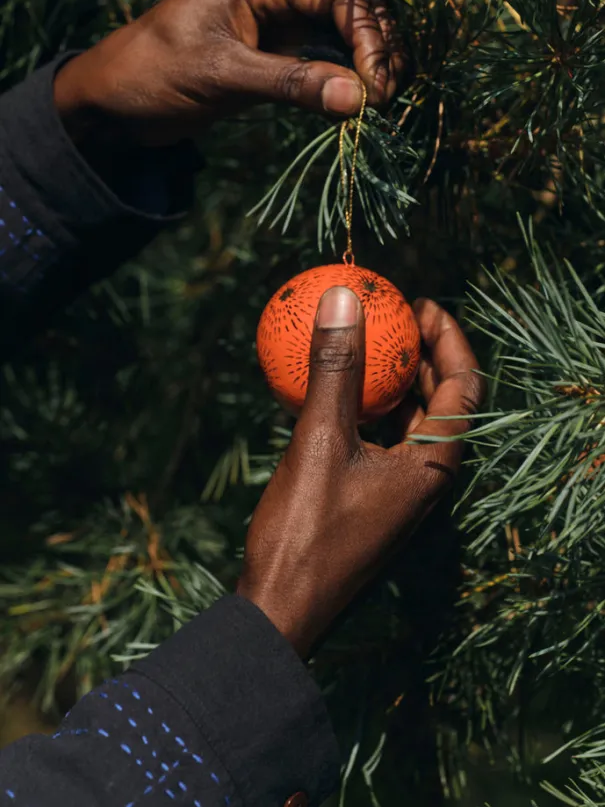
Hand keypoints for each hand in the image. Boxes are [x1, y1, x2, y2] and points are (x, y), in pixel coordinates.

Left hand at [54, 0, 404, 147]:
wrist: (114, 104)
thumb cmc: (153, 74)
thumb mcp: (222, 76)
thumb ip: (291, 84)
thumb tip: (358, 99)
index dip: (367, 35)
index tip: (377, 84)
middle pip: (350, 11)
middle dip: (377, 48)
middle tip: (387, 96)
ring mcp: (277, 31)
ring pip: (342, 39)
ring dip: (367, 66)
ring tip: (383, 102)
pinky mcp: (274, 63)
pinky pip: (322, 66)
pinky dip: (345, 84)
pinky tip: (360, 105)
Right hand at [237, 286, 483, 657]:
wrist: (283, 608)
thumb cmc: (307, 532)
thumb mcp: (319, 443)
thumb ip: (335, 370)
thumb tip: (344, 298)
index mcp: (434, 466)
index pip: (466, 385)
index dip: (449, 337)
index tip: (418, 303)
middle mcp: (427, 477)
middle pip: (442, 399)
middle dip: (422, 353)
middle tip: (392, 316)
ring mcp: (400, 490)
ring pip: (409, 420)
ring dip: (391, 381)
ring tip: (362, 345)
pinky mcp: (373, 497)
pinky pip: (378, 440)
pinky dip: (362, 410)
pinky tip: (329, 391)